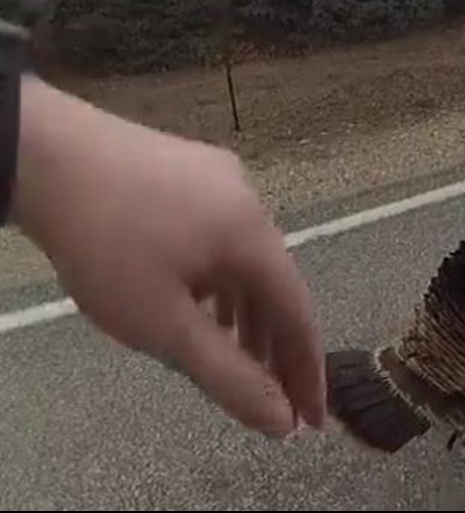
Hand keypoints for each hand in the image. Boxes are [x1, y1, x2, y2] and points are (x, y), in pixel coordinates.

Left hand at [13, 79, 324, 436]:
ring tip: (230, 351)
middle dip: (273, 344)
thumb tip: (280, 419)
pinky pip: (217, 233)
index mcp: (255, 237)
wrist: (45, 156)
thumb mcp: (163, 325)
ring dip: (243, 310)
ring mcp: (218, 178)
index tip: (310, 418)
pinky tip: (191, 292)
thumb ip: (226, 374)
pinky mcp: (184, 167)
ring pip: (243, 258)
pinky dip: (216, 275)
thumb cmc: (107, 247)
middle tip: (269, 393)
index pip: (300, 315)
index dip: (307, 370)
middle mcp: (251, 201)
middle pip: (275, 283)